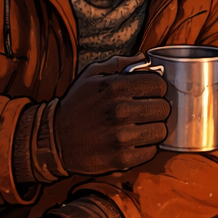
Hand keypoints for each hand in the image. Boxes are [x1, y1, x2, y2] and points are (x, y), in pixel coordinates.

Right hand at [56, 54, 170, 174]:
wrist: (54, 139)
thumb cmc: (77, 105)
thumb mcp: (91, 76)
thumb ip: (119, 64)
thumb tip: (143, 58)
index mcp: (114, 87)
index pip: (159, 85)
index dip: (157, 88)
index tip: (150, 93)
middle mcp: (120, 111)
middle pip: (164, 108)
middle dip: (157, 108)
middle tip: (146, 111)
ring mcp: (122, 137)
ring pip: (161, 131)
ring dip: (153, 129)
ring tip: (140, 127)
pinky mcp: (122, 159)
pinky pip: (152, 151)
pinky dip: (146, 147)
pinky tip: (134, 142)